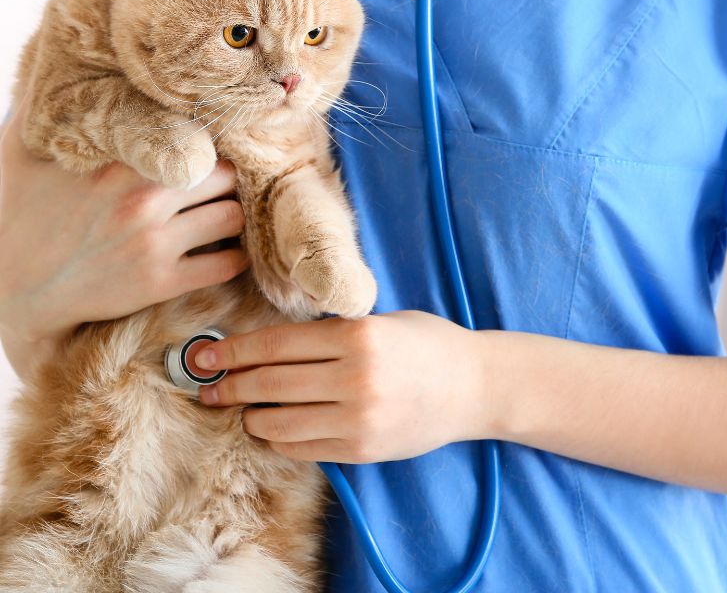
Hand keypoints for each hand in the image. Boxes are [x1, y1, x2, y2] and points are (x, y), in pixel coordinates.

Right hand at [0, 97, 249, 348]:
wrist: (17, 291)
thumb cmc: (23, 216)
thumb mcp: (22, 153)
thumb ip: (40, 106)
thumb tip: (48, 59)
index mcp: (118, 162)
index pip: (196, 139)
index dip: (209, 145)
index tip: (209, 153)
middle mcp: (142, 199)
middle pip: (226, 176)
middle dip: (226, 182)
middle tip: (218, 189)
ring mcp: (153, 243)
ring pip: (233, 217)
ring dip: (232, 218)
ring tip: (220, 217)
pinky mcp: (160, 281)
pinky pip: (227, 264)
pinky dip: (233, 259)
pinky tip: (221, 253)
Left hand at [195, 310, 489, 462]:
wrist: (475, 387)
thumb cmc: (428, 344)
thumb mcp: (380, 322)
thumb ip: (331, 333)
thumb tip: (269, 345)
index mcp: (357, 337)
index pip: (276, 344)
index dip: (234, 350)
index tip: (207, 354)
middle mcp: (355, 378)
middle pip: (270, 383)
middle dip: (230, 385)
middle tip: (207, 386)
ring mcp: (358, 419)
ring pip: (279, 423)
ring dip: (252, 416)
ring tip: (243, 409)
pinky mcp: (362, 450)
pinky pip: (303, 449)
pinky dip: (279, 440)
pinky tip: (273, 428)